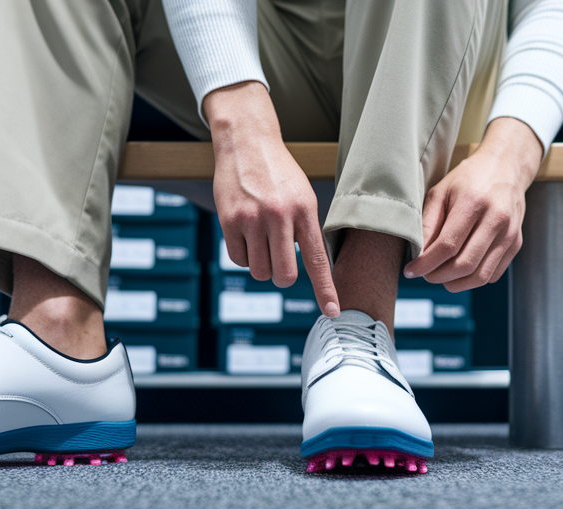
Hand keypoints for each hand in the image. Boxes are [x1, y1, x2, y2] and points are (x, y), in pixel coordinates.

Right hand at [206, 81, 340, 316]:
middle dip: (283, 276)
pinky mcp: (229, 220)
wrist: (246, 142)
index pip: (317, 259)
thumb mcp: (302, 195)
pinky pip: (238, 259)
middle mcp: (279, 216)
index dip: (325, 289)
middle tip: (281, 262)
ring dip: (262, 266)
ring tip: (263, 242)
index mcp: (304, 210)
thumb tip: (305, 268)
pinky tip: (247, 235)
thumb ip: (305, 229)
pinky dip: (244, 256)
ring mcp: (252, 219)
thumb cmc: (278, 173)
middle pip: (284, 274)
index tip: (333, 312)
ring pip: (259, 271)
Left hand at [404, 117, 542, 292]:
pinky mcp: (516, 243)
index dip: (426, 263)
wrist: (506, 167)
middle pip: (464, 265)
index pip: (447, 245)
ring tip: (440, 276)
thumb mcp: (440, 192)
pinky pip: (492, 274)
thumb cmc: (468, 179)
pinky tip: (459, 271)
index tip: (410, 271)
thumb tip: (417, 255)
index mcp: (473, 203)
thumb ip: (427, 223)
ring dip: (455, 284)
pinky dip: (473, 280)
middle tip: (425, 274)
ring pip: (480, 276)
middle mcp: (496, 220)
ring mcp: (510, 234)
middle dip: (438, 276)